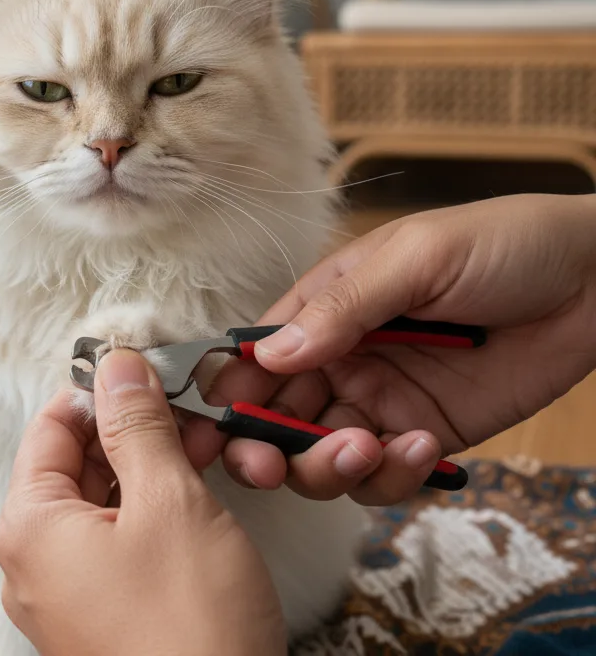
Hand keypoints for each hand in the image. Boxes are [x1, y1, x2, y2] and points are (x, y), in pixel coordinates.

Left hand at [0, 349, 285, 655]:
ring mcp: (64, 597)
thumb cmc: (189, 622)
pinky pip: (115, 546)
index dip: (101, 392)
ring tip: (207, 453)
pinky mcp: (99, 620)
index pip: (51, 427)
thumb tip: (117, 365)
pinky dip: (151, 515)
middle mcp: (33, 562)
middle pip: (76, 465)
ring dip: (150, 471)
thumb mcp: (168, 502)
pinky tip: (197, 502)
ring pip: (101, 504)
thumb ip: (138, 427)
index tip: (149, 373)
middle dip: (134, 433)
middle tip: (193, 416)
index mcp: (30, 525)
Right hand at [200, 194, 595, 504]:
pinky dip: (392, 476)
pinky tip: (423, 449)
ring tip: (368, 447)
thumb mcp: (416, 259)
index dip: (227, 393)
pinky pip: (385, 476)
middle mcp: (342, 360)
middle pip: (275, 418)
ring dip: (327, 468)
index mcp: (324, 308)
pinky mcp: (425, 437)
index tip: (215, 426)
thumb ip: (343, 309)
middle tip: (269, 465)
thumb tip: (271, 355)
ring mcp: (382, 402)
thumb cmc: (504, 243)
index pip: (254, 357)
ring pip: (321, 458)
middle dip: (263, 449)